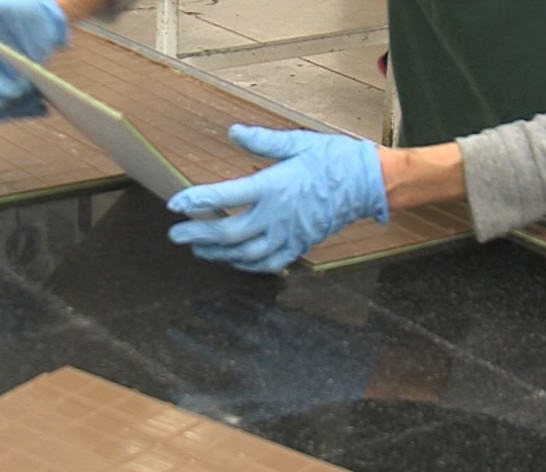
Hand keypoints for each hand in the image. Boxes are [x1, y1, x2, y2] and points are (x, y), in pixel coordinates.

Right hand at [0, 0, 68, 120]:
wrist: (38, 23)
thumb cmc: (18, 10)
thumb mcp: (3, 5)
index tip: (18, 90)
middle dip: (8, 103)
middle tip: (32, 93)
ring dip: (19, 110)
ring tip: (40, 97)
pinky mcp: (3, 95)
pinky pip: (9, 114)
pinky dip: (26, 113)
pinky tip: (44, 108)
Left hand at [166, 125, 388, 273]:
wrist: (369, 183)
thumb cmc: (334, 159)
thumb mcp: (297, 142)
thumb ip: (261, 141)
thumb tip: (233, 132)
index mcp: (274, 186)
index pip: (225, 196)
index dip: (197, 201)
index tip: (175, 204)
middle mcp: (278, 215)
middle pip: (229, 232)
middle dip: (198, 234)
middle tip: (175, 235)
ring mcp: (289, 234)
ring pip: (245, 253)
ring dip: (217, 253)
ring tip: (198, 248)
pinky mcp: (300, 245)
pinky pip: (268, 263)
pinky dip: (245, 265)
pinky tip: (231, 260)